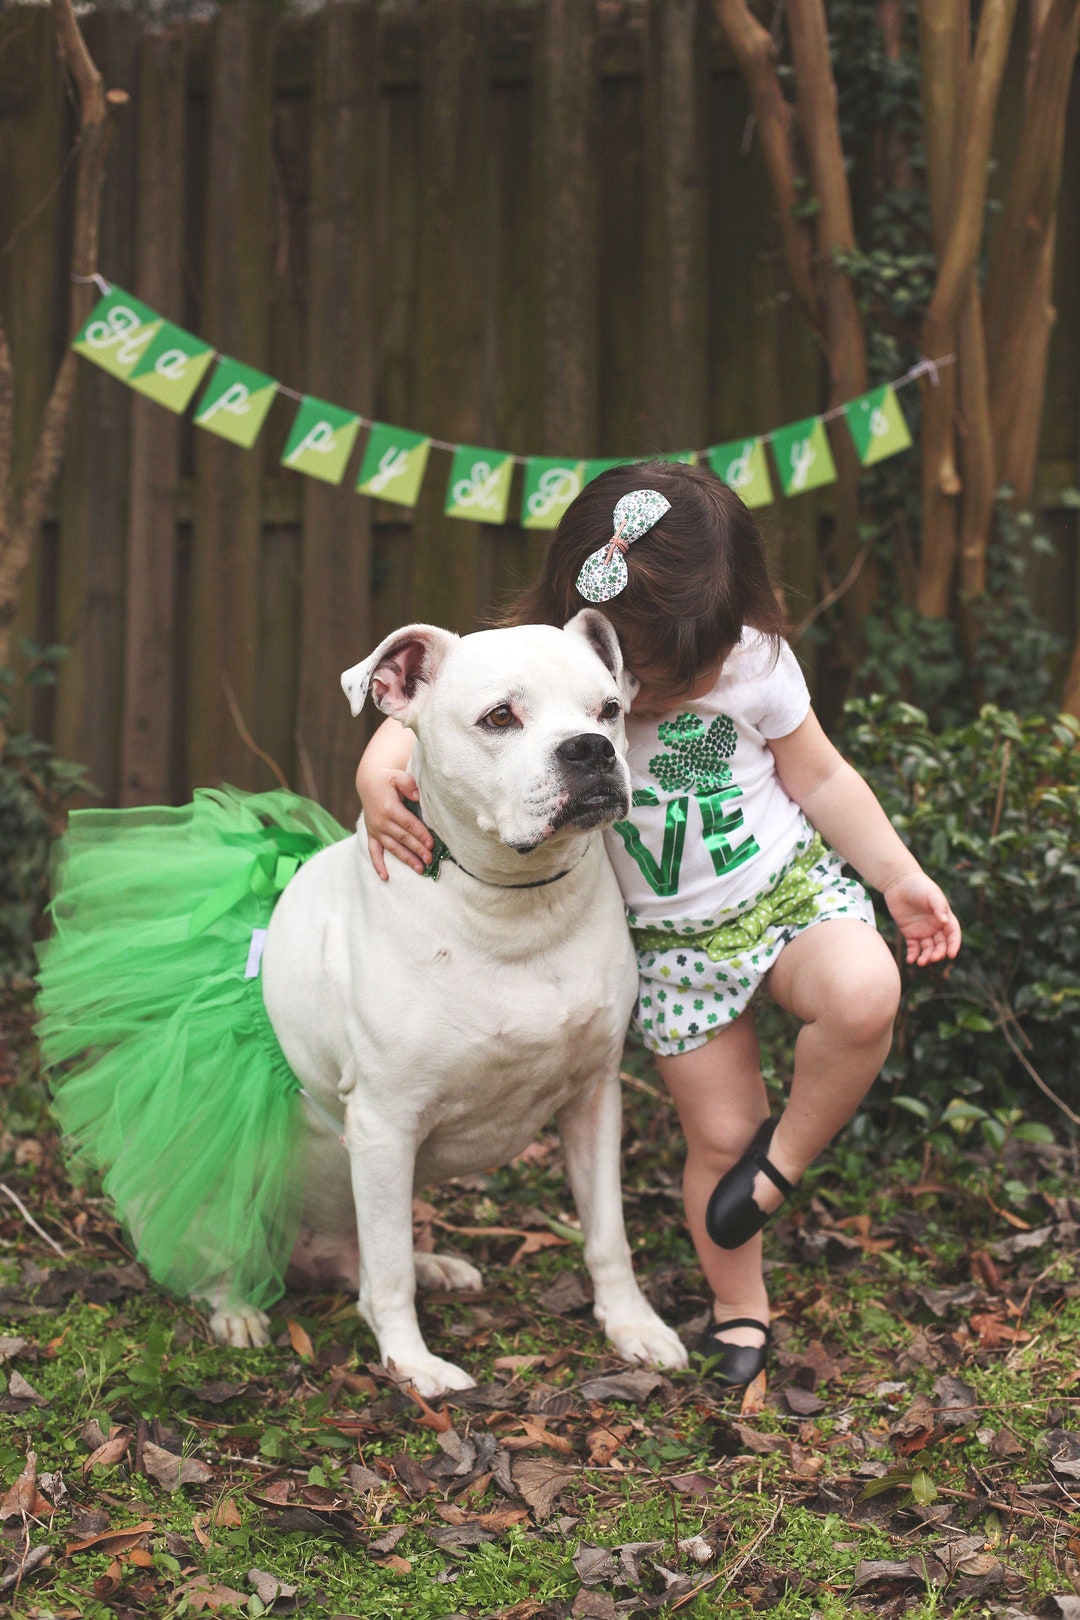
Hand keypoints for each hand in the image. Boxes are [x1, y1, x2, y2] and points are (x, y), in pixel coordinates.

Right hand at [356, 765, 432, 880]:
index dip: (420, 834)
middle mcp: (381, 822)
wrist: (369, 783)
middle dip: (417, 850)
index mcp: (389, 808)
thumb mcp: (398, 777)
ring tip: (420, 869)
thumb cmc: (388, 780)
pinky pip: (374, 852)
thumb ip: (408, 784)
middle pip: (403, 838)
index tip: (431, 844)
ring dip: (406, 859)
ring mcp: (376, 830)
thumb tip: (417, 796)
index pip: (408, 824)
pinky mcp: (372, 835)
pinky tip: (385, 877)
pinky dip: (378, 865)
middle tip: (430, 859)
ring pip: (393, 848)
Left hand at [882, 871, 961, 965]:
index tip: (951, 954)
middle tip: (932, 958)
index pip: (953, 934)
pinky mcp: (909, 933)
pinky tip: (911, 960)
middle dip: (938, 953)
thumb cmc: (918, 886)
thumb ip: (939, 906)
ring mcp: (923, 930)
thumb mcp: (931, 893)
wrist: (898, 882)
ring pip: (928, 948)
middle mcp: (936, 926)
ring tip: (921, 962)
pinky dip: (913, 955)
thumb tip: (945, 921)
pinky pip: (913, 947)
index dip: (954, 944)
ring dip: (926, 957)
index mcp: (945, 917)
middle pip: (941, 944)